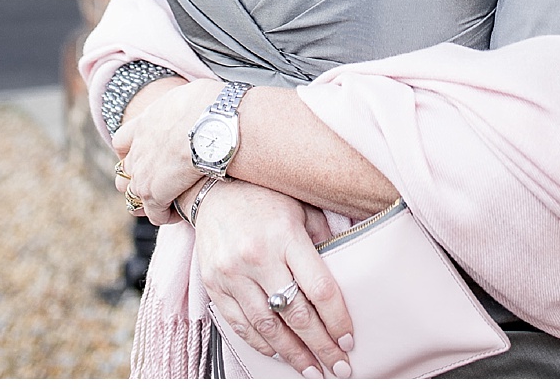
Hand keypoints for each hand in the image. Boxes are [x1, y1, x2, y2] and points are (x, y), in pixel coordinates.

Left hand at [110, 77, 212, 225]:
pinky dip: (164, 215)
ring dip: (147, 199)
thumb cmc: (213, 107)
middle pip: (125, 169)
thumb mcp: (194, 95)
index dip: (132, 151)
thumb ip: (187, 104)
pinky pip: (154, 212)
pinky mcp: (154, 192)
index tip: (147, 158)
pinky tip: (181, 213)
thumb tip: (200, 104)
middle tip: (162, 184)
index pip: (123, 140)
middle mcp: (139, 146)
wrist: (212, 124)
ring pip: (132, 193)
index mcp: (147, 122)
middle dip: (139, 178)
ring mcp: (143, 170)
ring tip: (168, 204)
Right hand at [191, 180, 354, 377]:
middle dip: (321, 347)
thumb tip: (348, 273)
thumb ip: (323, 239)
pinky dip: (260, 343)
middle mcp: (257, 256)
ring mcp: (231, 272)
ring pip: (267, 327)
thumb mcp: (300, 209)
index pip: (320, 290)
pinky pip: (239, 324)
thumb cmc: (263, 198)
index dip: (337, 321)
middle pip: (296, 315)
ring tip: (311, 369)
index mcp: (285, 236)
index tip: (348, 340)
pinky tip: (278, 352)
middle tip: (339, 367)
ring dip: (292, 354)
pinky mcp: (213, 283)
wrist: (211, 189)